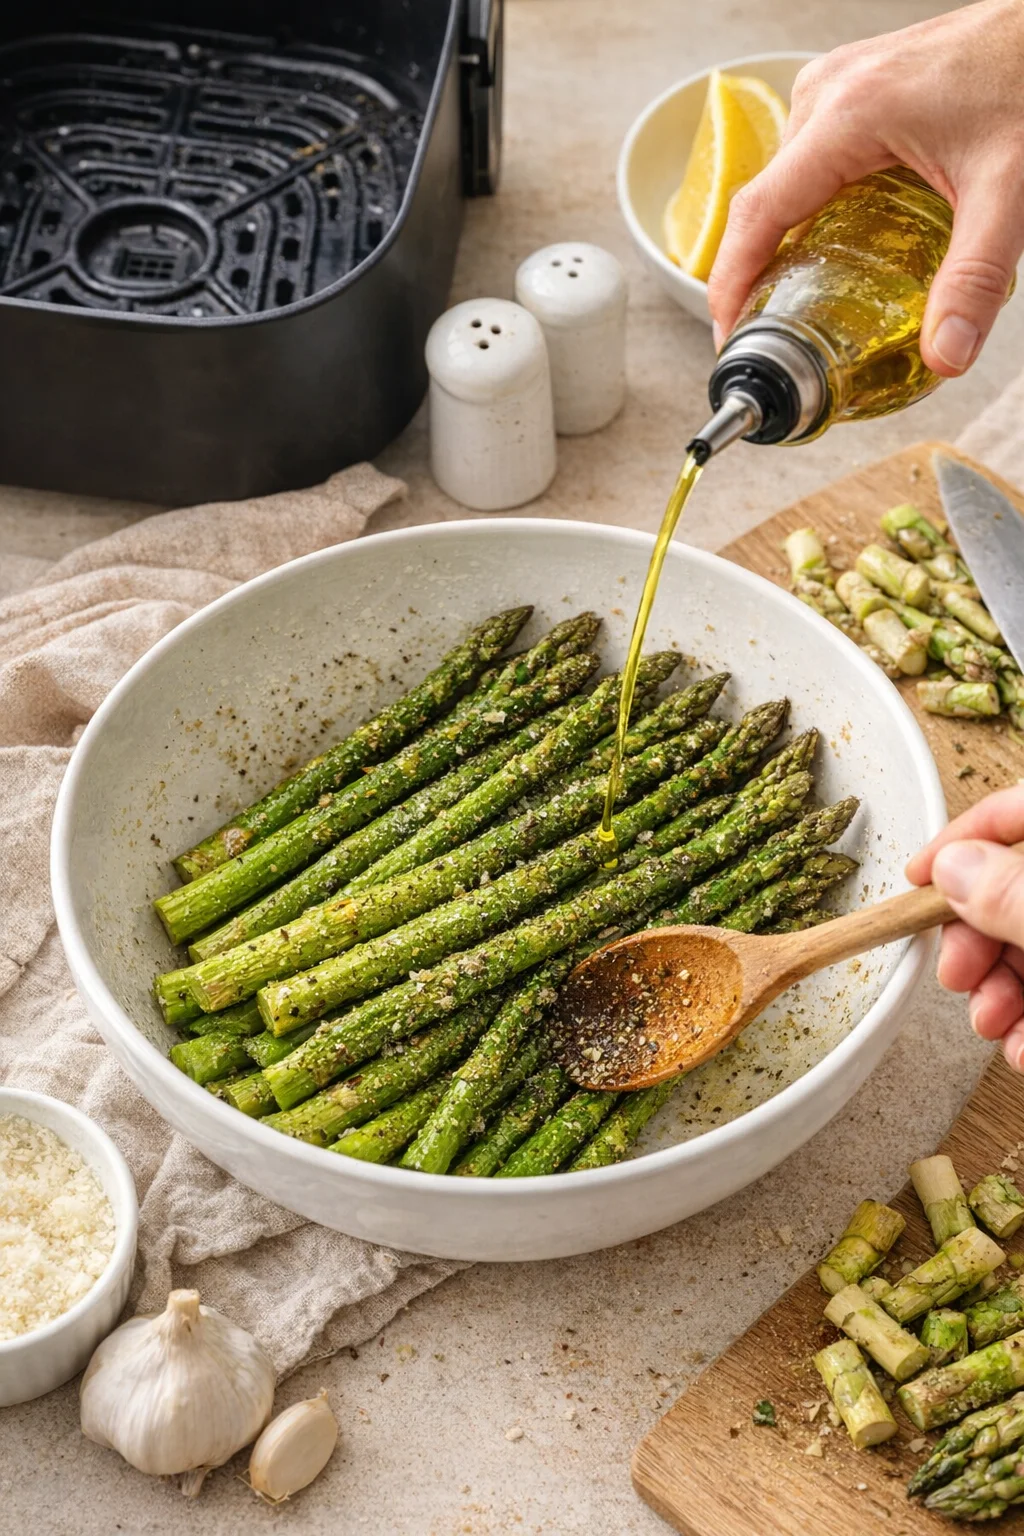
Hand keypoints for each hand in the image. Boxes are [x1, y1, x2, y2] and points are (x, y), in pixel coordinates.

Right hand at [707, 0, 1023, 375]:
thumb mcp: (1007, 190)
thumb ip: (974, 278)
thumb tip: (945, 355)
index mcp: (846, 116)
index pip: (756, 213)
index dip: (730, 283)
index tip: (730, 336)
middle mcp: (828, 93)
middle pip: (765, 201)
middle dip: (759, 273)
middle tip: (773, 337)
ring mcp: (836, 85)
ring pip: (786, 181)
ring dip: (786, 241)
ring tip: (798, 301)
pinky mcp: (854, 86)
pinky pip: (810, 158)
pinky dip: (812, 208)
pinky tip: (838, 246)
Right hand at [907, 787, 1023, 1068]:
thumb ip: (1016, 894)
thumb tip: (953, 869)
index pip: (1016, 809)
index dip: (960, 839)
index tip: (915, 878)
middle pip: (1015, 886)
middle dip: (974, 937)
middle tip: (956, 976)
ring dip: (996, 991)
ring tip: (989, 1026)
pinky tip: (1019, 1048)